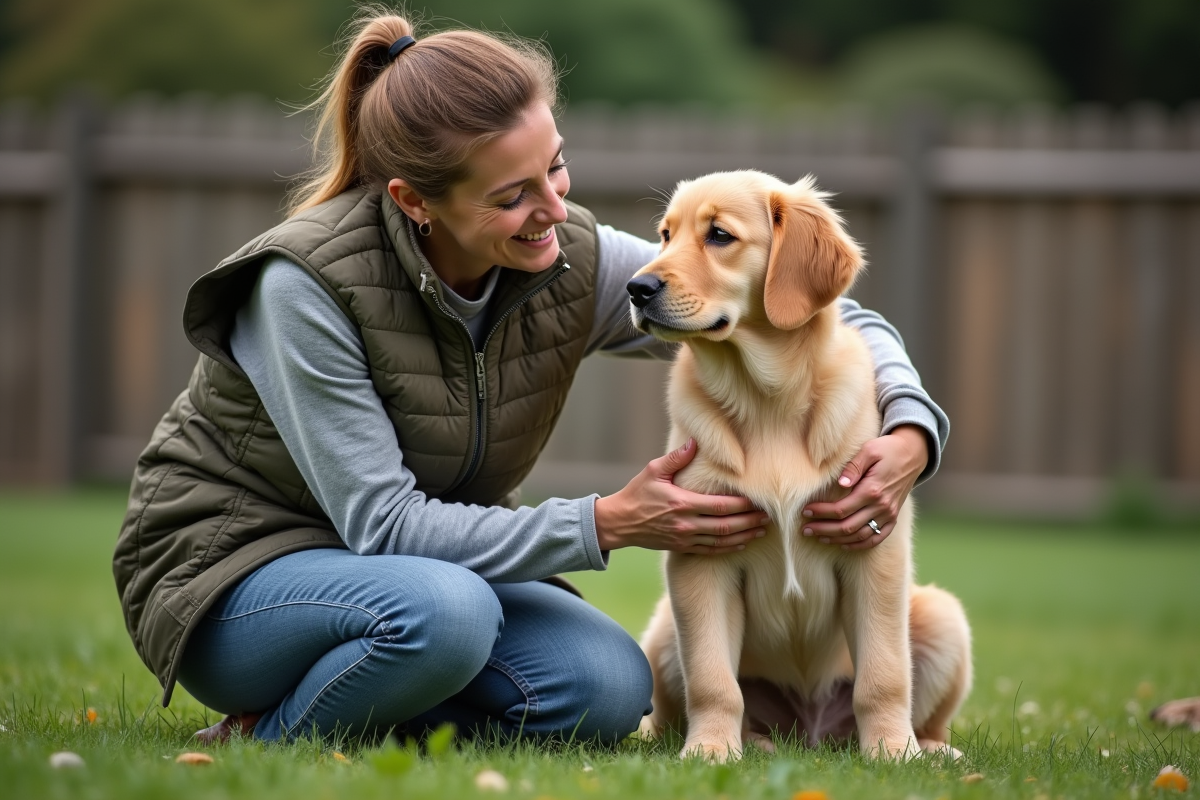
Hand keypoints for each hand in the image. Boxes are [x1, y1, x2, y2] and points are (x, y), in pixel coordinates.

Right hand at [594, 439, 767, 554]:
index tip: (758, 501)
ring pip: (722, 542)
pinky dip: (729, 548)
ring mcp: (685, 539)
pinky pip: (711, 551)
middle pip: (726, 526)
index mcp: (682, 504)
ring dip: (744, 536)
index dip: (742, 505)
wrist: (619, 523)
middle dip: (750, 522)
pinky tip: (742, 543)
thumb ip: (677, 458)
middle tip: (769, 516)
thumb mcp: (653, 471)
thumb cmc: (637, 493)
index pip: (720, 506)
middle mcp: (686, 524)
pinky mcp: (682, 548)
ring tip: (762, 530)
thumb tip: (695, 443)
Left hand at [800, 425, 929, 550]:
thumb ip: (853, 467)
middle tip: (805, 529)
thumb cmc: (887, 449)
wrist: (912, 454)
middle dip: (823, 530)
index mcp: (872, 490)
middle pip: (847, 527)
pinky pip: (876, 539)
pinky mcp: (893, 518)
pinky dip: (859, 545)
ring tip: (819, 537)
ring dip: (837, 539)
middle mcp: (882, 506)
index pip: (841, 509)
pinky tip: (843, 544)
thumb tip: (840, 483)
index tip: (805, 511)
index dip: (821, 513)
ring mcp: (889, 515)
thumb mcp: (869, 450)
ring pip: (860, 536)